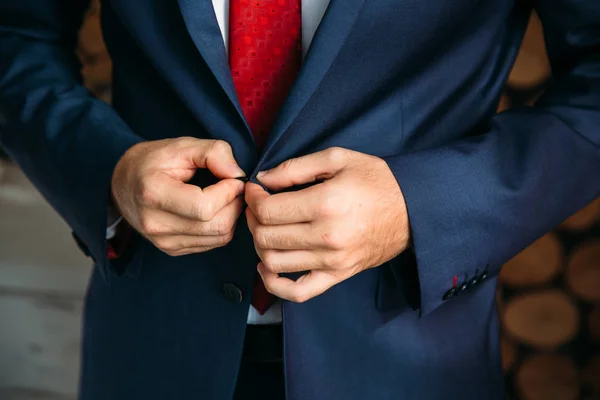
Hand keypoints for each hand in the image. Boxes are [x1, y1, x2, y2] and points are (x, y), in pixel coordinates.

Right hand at [111, 137, 245, 255]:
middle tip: (234, 186)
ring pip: (220, 237)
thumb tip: (238, 175)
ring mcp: (163, 241)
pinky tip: (216, 209)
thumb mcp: (182, 145)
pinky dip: (222, 226)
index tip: (234, 177)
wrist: (124, 183)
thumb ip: (214, 152)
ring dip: (232, 216)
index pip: (205, 206)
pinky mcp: (172, 249)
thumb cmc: (154, 161)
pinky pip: (213, 243)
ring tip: (226, 196)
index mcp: (153, 193)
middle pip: (217, 225)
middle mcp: (156, 224)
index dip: (228, 191)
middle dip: (235, 204)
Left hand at [245, 147, 409, 302]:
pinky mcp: (337, 276)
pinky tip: (267, 266)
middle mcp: (327, 236)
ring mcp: (332, 261)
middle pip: (266, 236)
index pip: (268, 211)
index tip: (256, 189)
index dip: (253, 199)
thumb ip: (295, 167)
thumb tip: (263, 180)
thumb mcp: (337, 159)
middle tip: (259, 206)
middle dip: (253, 219)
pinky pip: (298, 293)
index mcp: (325, 203)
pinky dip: (274, 285)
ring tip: (266, 229)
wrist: (412, 209)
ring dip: (260, 245)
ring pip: (274, 262)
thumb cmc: (375, 180)